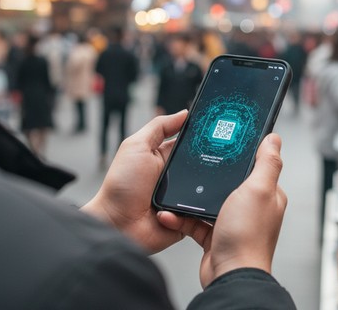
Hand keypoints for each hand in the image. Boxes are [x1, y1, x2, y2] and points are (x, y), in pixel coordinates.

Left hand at [81, 110, 209, 253]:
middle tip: (221, 158)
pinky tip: (186, 208)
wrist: (116, 224)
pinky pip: (206, 213)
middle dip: (212, 162)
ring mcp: (184, 198)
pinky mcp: (189, 218)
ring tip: (199, 186)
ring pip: (210, 189)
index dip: (204, 136)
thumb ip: (159, 127)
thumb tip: (184, 113)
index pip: (191, 143)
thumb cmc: (121, 186)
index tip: (219, 129)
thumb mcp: (136, 147)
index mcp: (166, 157)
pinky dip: (202, 210)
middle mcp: (177, 177)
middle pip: (204, 165)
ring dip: (208, 187)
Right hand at [158, 134, 287, 287]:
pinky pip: (194, 221)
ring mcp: (232, 222)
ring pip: (207, 201)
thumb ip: (267, 163)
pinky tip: (170, 214)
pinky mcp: (215, 236)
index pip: (255, 165)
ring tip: (176, 191)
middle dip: (209, 176)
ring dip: (189, 198)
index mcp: (266, 194)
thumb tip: (273, 139)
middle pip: (227, 182)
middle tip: (194, 166)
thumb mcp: (258, 190)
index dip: (239, 154)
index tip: (223, 143)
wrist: (230, 276)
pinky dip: (180, 218)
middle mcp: (250, 208)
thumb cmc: (247, 237)